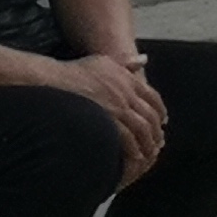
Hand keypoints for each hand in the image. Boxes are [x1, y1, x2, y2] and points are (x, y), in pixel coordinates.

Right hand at [55, 50, 166, 183]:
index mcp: (127, 79)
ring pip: (143, 128)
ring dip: (148, 142)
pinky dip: (134, 148)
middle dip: (156, 130)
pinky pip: (127, 138)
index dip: (160, 110)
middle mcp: (126, 93)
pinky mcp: (107, 121)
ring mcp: (117, 107)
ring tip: (149, 153)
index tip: (163, 120)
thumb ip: (125, 63)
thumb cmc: (74, 72)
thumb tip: (143, 60)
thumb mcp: (104, 62)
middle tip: (158, 141)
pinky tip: (136, 157)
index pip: (152, 96)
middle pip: (150, 115)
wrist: (53, 82)